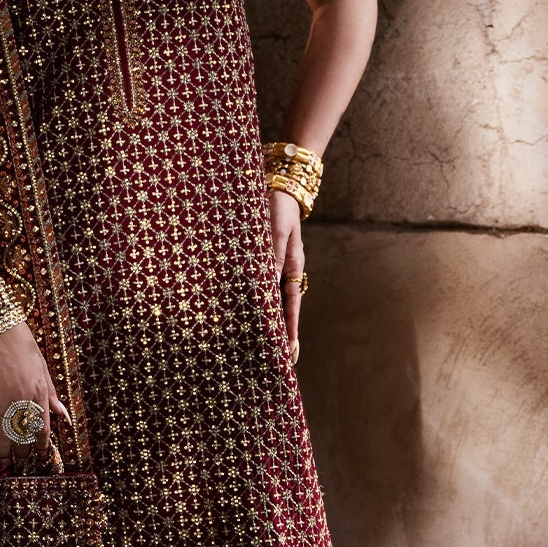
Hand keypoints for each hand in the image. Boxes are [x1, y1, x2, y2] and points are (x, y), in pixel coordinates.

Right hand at [0, 319, 70, 460]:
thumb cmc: (23, 346)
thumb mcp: (43, 369)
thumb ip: (52, 395)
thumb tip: (64, 416)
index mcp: (40, 391)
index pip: (42, 426)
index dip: (41, 444)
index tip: (39, 453)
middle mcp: (22, 397)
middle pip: (23, 433)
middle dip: (22, 451)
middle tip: (20, 460)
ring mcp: (1, 397)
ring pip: (4, 432)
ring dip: (4, 451)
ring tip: (4, 461)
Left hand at [269, 187, 305, 362]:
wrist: (278, 187)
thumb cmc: (277, 208)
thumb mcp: (276, 231)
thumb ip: (272, 255)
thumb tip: (265, 282)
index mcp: (293, 266)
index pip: (291, 304)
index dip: (290, 327)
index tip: (291, 349)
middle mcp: (286, 271)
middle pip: (285, 308)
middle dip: (285, 334)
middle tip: (286, 360)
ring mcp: (277, 268)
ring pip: (275, 301)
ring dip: (272, 322)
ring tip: (269, 346)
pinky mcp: (266, 261)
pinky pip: (264, 287)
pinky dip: (261, 303)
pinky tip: (254, 316)